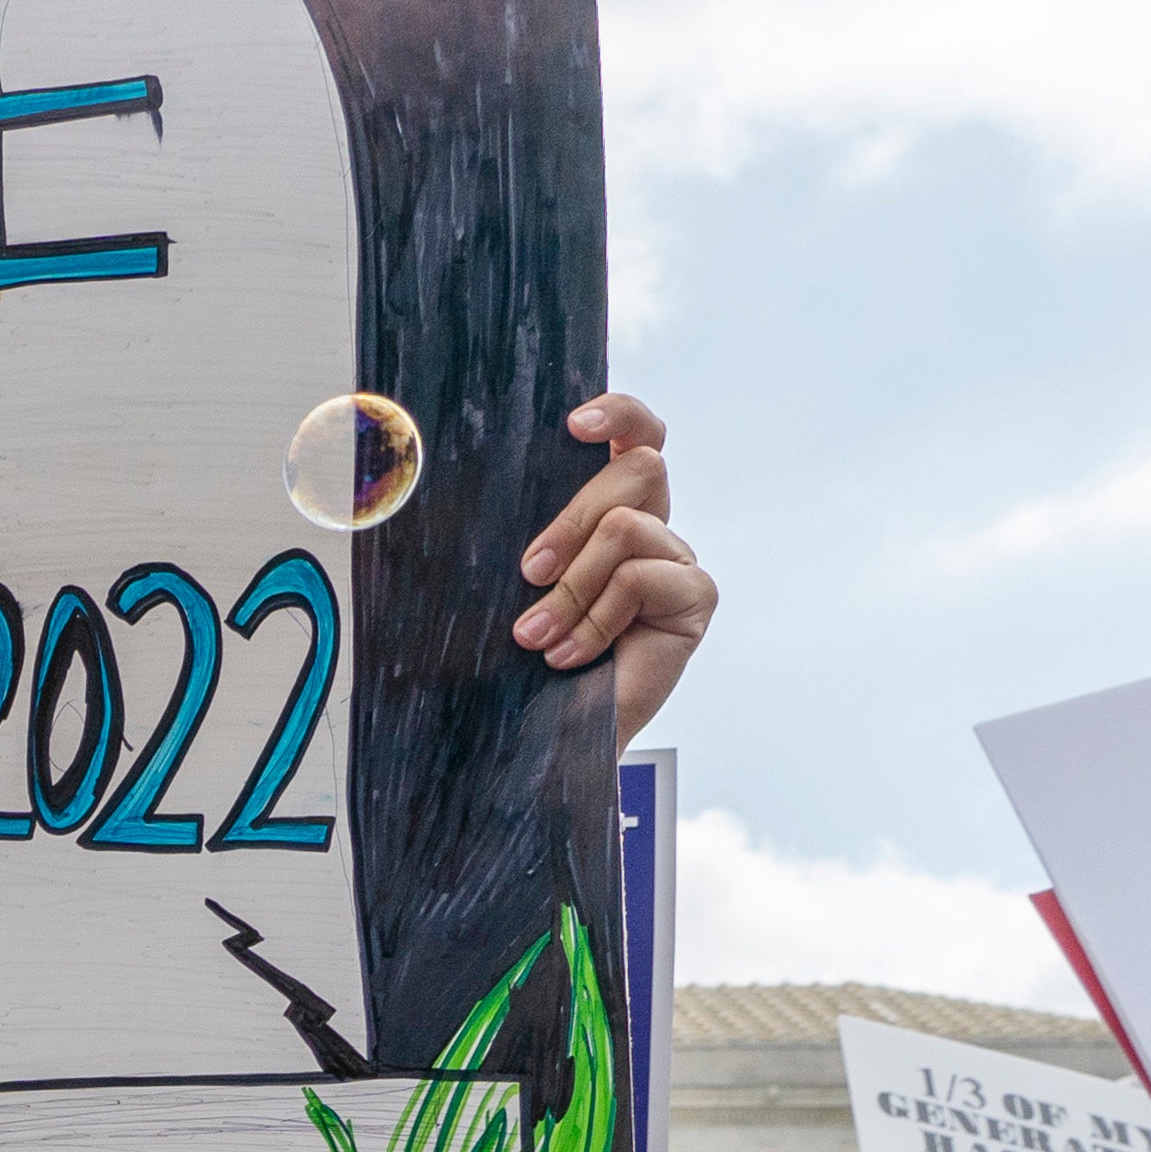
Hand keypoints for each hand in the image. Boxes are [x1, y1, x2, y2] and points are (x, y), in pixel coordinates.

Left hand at [517, 395, 711, 730]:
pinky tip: (572, 655)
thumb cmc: (518, 659)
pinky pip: (642, 576)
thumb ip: (511, 527)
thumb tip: (456, 474)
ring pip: (627, 526)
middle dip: (571, 521)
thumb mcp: (506, 582)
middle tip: (528, 573)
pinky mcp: (694, 598)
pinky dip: (597, 618)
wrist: (538, 736)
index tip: (574, 425)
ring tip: (539, 637)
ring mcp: (676, 560)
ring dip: (573, 587)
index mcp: (610, 506)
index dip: (619, 415)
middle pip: (638, 468)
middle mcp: (652, 525)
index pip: (638, 434)